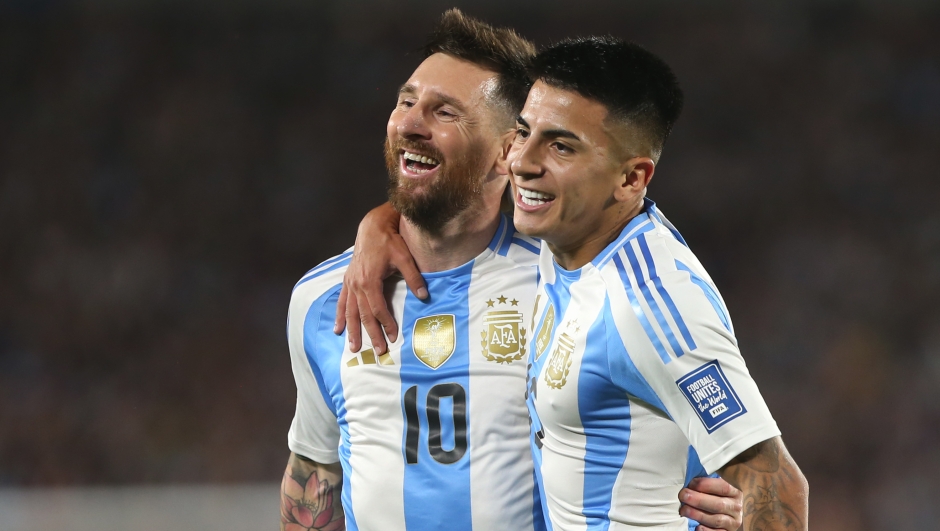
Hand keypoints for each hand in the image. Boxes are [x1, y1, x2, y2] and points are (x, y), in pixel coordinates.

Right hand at [334, 203, 426, 353]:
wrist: (372, 227)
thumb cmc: (389, 241)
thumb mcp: (405, 257)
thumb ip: (414, 277)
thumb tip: (424, 296)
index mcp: (370, 281)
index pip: (378, 309)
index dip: (386, 324)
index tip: (393, 337)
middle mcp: (356, 284)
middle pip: (363, 315)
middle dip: (370, 334)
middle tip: (378, 351)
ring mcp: (350, 283)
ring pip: (350, 311)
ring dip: (352, 331)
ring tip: (353, 348)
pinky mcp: (347, 280)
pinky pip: (342, 302)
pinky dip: (340, 316)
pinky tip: (337, 329)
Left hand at [679, 476, 742, 530]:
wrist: (728, 513)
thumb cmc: (718, 495)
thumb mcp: (719, 486)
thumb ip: (709, 482)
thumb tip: (692, 476)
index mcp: (736, 492)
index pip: (723, 487)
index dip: (706, 485)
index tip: (691, 483)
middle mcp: (736, 507)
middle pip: (718, 505)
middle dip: (698, 500)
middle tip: (683, 496)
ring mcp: (733, 522)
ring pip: (716, 520)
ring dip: (698, 515)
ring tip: (684, 510)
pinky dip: (706, 530)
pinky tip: (696, 526)